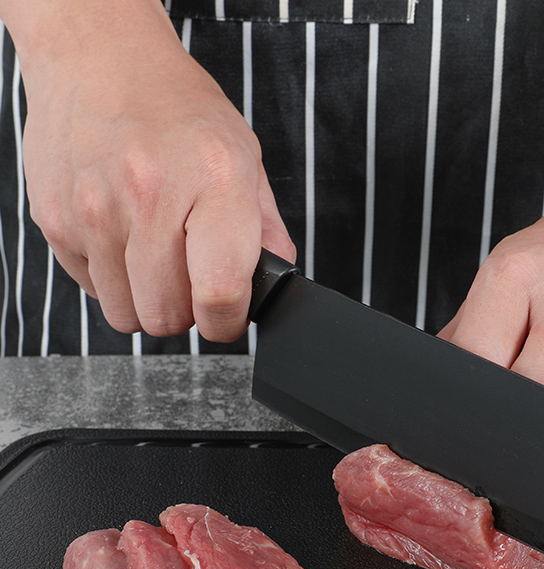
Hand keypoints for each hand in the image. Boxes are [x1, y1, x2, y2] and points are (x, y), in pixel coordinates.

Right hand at [17, 1, 293, 341]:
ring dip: (147, 300)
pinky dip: (113, 278)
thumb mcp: (244, 158)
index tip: (227, 316)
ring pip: (126, 315)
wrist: (99, 58)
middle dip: (187, 311)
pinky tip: (123, 237)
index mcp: (213, 182)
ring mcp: (95, 211)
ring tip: (156, 254)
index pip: (219, 293)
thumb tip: (273, 285)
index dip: (227, 321)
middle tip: (191, 276)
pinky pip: (93, 290)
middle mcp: (150, 197)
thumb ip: (266, 230)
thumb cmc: (177, 108)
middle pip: (168, 317)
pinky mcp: (56, 221)